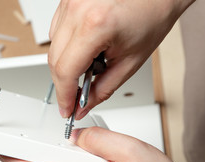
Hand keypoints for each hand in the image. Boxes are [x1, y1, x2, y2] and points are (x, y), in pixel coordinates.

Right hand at [48, 0, 193, 118]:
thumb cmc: (152, 17)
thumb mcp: (130, 62)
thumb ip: (103, 89)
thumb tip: (83, 106)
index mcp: (95, 25)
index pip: (65, 71)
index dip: (64, 96)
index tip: (67, 108)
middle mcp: (77, 9)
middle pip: (54, 60)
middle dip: (64, 83)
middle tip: (77, 95)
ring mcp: (70, 1)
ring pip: (53, 45)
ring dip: (66, 62)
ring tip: (90, 62)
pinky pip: (56, 29)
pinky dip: (66, 45)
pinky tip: (85, 45)